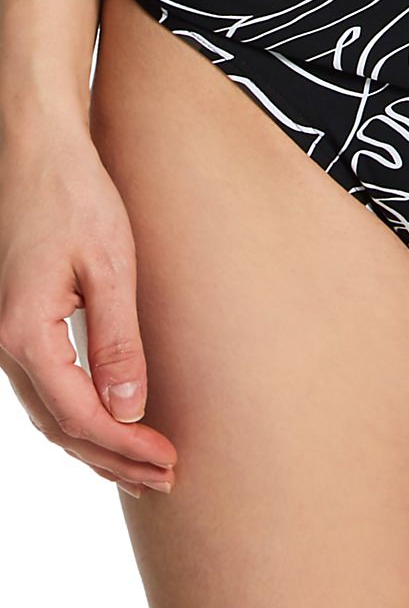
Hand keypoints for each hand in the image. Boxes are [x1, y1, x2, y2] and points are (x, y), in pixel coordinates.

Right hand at [0, 126, 176, 497]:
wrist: (40, 153)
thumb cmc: (77, 199)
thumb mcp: (109, 267)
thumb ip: (117, 341)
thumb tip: (130, 409)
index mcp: (26, 335)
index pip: (81, 416)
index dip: (127, 446)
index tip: (170, 463)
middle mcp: (8, 344)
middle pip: (62, 427)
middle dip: (114, 459)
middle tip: (164, 479)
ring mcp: (9, 335)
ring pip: (51, 413)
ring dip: (96, 444)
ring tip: (142, 466)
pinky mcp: (21, 322)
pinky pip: (47, 388)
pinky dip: (78, 416)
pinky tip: (108, 422)